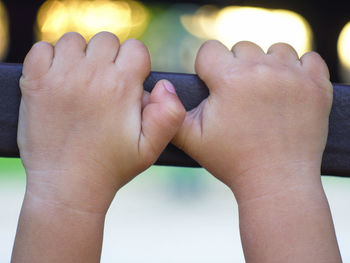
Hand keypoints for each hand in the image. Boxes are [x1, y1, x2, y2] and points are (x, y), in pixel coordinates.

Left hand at [18, 32, 184, 213]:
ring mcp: (60, 76)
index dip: (136, 64)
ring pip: (75, 41)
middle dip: (110, 58)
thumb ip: (169, 115)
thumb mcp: (151, 148)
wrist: (67, 186)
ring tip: (82, 81)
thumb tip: (165, 84)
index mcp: (121, 87)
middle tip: (104, 84)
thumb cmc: (111, 167)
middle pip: (106, 40)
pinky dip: (50, 57)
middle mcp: (91, 75)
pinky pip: (42, 49)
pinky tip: (58, 79)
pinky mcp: (35, 82)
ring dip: (81, 56)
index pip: (136, 49)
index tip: (128, 83)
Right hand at [173, 40, 332, 201]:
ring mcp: (293, 76)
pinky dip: (299, 70)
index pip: (210, 50)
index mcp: (229, 80)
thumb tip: (161, 89)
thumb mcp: (190, 139)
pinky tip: (289, 89)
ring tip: (264, 92)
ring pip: (275, 50)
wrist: (276, 181)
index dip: (207, 68)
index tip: (214, 87)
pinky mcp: (317, 86)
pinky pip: (309, 59)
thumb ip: (170, 111)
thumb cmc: (231, 161)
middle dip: (237, 67)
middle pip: (242, 47)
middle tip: (239, 96)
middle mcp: (262, 70)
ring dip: (267, 65)